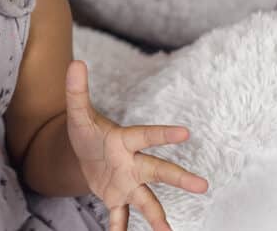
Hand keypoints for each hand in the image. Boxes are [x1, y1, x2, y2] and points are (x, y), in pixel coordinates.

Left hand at [65, 60, 208, 230]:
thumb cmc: (87, 131)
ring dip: (157, 217)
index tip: (185, 132)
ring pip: (146, 200)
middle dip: (178, 177)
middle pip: (157, 170)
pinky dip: (120, 229)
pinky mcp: (116, 198)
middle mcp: (132, 163)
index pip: (145, 135)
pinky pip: (121, 217)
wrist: (83, 154)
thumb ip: (76, 90)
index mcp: (125, 140)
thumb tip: (74, 62)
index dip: (163, 134)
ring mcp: (127, 183)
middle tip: (202, 185)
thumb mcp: (77, 112)